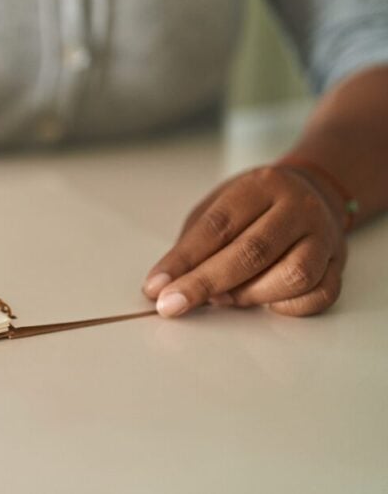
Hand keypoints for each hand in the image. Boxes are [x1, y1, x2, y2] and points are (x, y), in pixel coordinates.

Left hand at [142, 166, 347, 317]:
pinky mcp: (340, 265)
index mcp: (261, 187)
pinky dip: (286, 307)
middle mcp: (298, 209)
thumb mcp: (217, 206)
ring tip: (224, 297)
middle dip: (205, 283)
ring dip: (249, 295)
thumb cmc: (254, 205)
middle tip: (173, 304)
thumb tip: (163, 284)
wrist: (313, 190)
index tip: (156, 286)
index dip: (183, 260)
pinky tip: (264, 301)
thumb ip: (193, 243)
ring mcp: (324, 237)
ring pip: (293, 276)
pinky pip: (318, 295)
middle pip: (252, 252)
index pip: (217, 227)